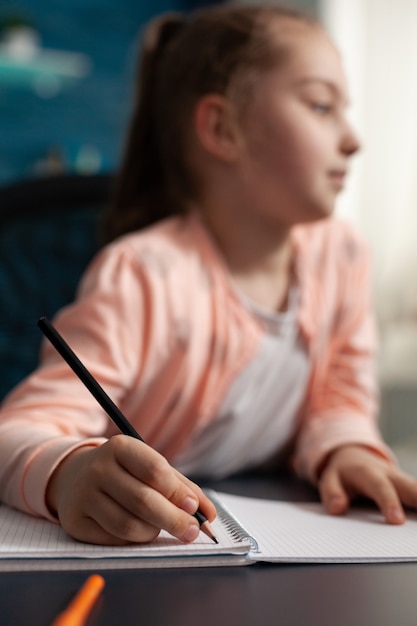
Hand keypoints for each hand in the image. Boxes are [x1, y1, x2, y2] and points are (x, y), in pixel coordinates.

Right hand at [46, 435, 215, 544]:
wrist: (75, 476)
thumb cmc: (124, 472)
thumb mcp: (149, 466)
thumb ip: (180, 486)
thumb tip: (208, 513)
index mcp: (119, 447)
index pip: (154, 470)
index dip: (178, 492)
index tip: (194, 507)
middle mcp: (97, 468)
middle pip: (143, 501)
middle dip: (174, 519)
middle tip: (192, 531)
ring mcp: (82, 495)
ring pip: (129, 525)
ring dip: (154, 532)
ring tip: (162, 527)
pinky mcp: (75, 522)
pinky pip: (114, 539)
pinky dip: (134, 539)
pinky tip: (140, 531)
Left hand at [318, 444, 416, 523]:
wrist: (355, 455)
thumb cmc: (343, 472)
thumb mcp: (329, 478)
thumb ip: (332, 493)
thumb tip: (338, 508)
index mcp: (370, 473)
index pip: (381, 488)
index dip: (389, 503)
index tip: (397, 520)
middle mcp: (392, 476)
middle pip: (412, 489)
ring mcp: (404, 482)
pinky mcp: (411, 489)